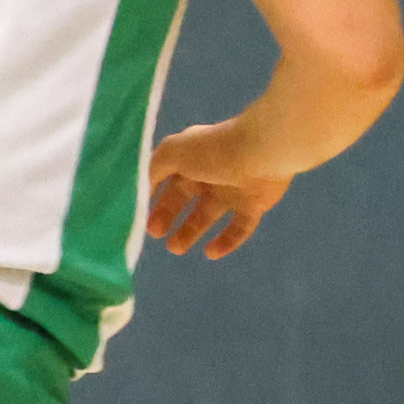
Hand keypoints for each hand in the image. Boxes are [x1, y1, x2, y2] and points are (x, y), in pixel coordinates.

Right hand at [145, 118, 293, 258]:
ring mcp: (234, 189)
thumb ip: (153, 168)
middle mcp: (211, 173)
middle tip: (155, 234)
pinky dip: (226, 241)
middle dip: (168, 217)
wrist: (263, 152)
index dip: (154, 198)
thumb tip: (142, 187)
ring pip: (207, 216)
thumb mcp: (172, 152)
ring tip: (175, 248)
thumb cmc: (214, 150)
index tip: (140, 216)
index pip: (168, 181)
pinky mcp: (255, 204)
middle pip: (185, 199)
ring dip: (190, 232)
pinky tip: (210, 253)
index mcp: (191, 158)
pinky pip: (239, 228)